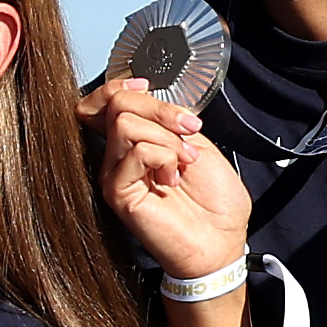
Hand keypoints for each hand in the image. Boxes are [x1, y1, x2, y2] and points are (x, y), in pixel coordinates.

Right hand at [92, 79, 250, 293]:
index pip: (104, 101)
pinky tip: (173, 177)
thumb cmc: (213, 201)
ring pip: (125, 124)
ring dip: (167, 138)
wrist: (222, 240)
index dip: (123, 86)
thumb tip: (146, 95)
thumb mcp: (195, 143)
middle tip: (189, 132)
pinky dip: (164, 156)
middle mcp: (118, 157)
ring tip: (185, 163)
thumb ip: (166, 120)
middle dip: (160, 110)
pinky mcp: (118, 193)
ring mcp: (114, 175)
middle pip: (116, 104)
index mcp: (133, 143)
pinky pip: (135, 152)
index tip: (151, 88)